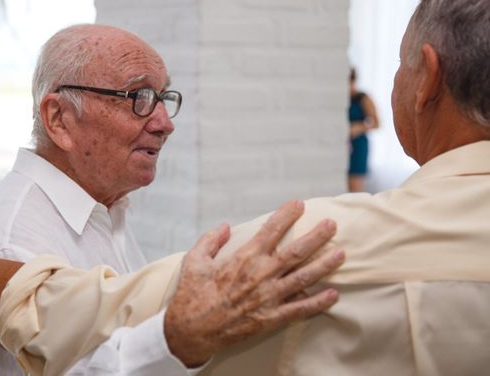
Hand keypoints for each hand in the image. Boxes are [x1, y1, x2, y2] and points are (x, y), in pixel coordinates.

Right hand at [164, 200, 343, 366]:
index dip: (286, 215)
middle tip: (332, 224)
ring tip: (342, 254)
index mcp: (244, 257)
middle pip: (296, 251)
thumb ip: (211, 240)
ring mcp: (269, 297)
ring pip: (304, 277)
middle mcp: (261, 274)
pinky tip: (333, 295)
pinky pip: (300, 309)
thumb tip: (226, 227)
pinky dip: (318, 302)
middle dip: (317, 236)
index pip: (271, 230)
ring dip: (325, 265)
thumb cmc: (192, 294)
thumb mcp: (194, 260)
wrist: (191, 330)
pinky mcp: (271, 318)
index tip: (298, 204)